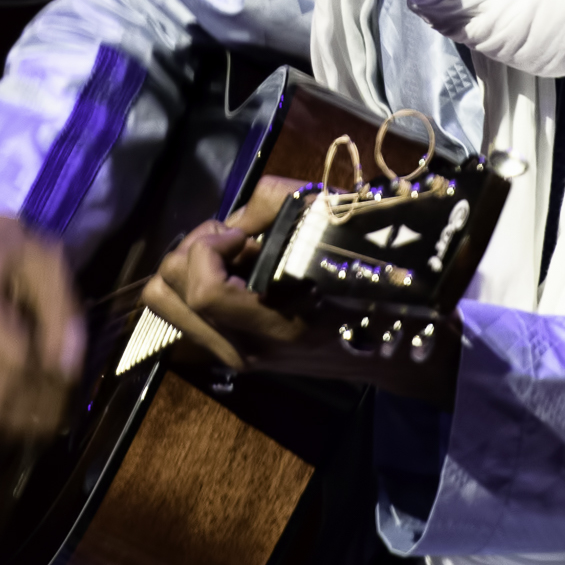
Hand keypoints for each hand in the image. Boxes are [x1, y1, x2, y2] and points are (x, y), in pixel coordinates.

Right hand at [0, 215, 85, 471]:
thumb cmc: (18, 260)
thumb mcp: (49, 266)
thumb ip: (62, 312)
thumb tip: (65, 367)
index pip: (13, 363)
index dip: (49, 382)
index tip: (69, 380)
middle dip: (33, 414)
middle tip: (58, 411)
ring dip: (6, 437)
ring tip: (32, 424)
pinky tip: (0, 436)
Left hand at [140, 177, 459, 395]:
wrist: (399, 345)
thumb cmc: (371, 278)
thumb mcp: (331, 225)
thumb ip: (271, 206)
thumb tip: (233, 217)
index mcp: (274, 326)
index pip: (202, 288)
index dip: (208, 246)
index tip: (242, 231)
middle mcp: (246, 350)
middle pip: (165, 293)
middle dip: (192, 252)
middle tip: (233, 239)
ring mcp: (238, 359)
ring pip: (167, 306)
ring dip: (192, 270)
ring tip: (234, 257)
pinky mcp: (237, 357)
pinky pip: (188, 315)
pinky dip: (202, 287)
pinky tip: (241, 276)